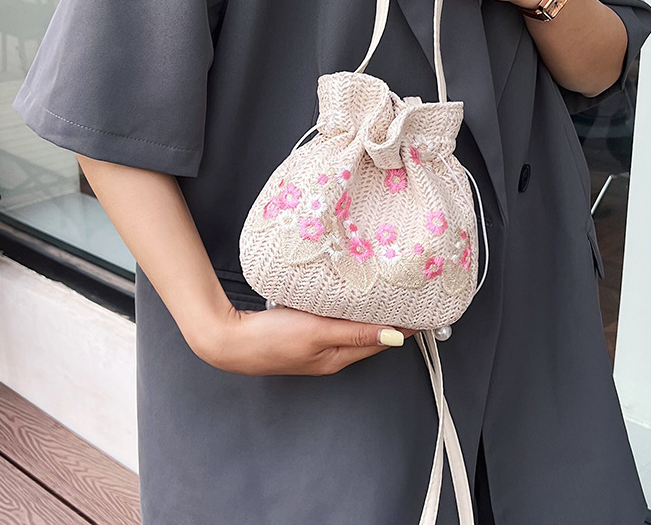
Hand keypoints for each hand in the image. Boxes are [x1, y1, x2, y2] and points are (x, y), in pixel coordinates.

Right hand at [192, 303, 415, 375]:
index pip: (379, 341)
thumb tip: (395, 337)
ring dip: (366, 313)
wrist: (229, 340)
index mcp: (337, 357)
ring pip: (349, 327)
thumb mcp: (317, 332)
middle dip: (388, 318)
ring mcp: (314, 344)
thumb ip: (355, 333)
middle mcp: (329, 354)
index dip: (402, 326)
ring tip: (382, 292)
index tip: (421, 310)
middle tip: (406, 295)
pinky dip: (343, 310)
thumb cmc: (271, 340)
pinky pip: (331, 321)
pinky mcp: (300, 333)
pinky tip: (343, 296)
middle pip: (367, 335)